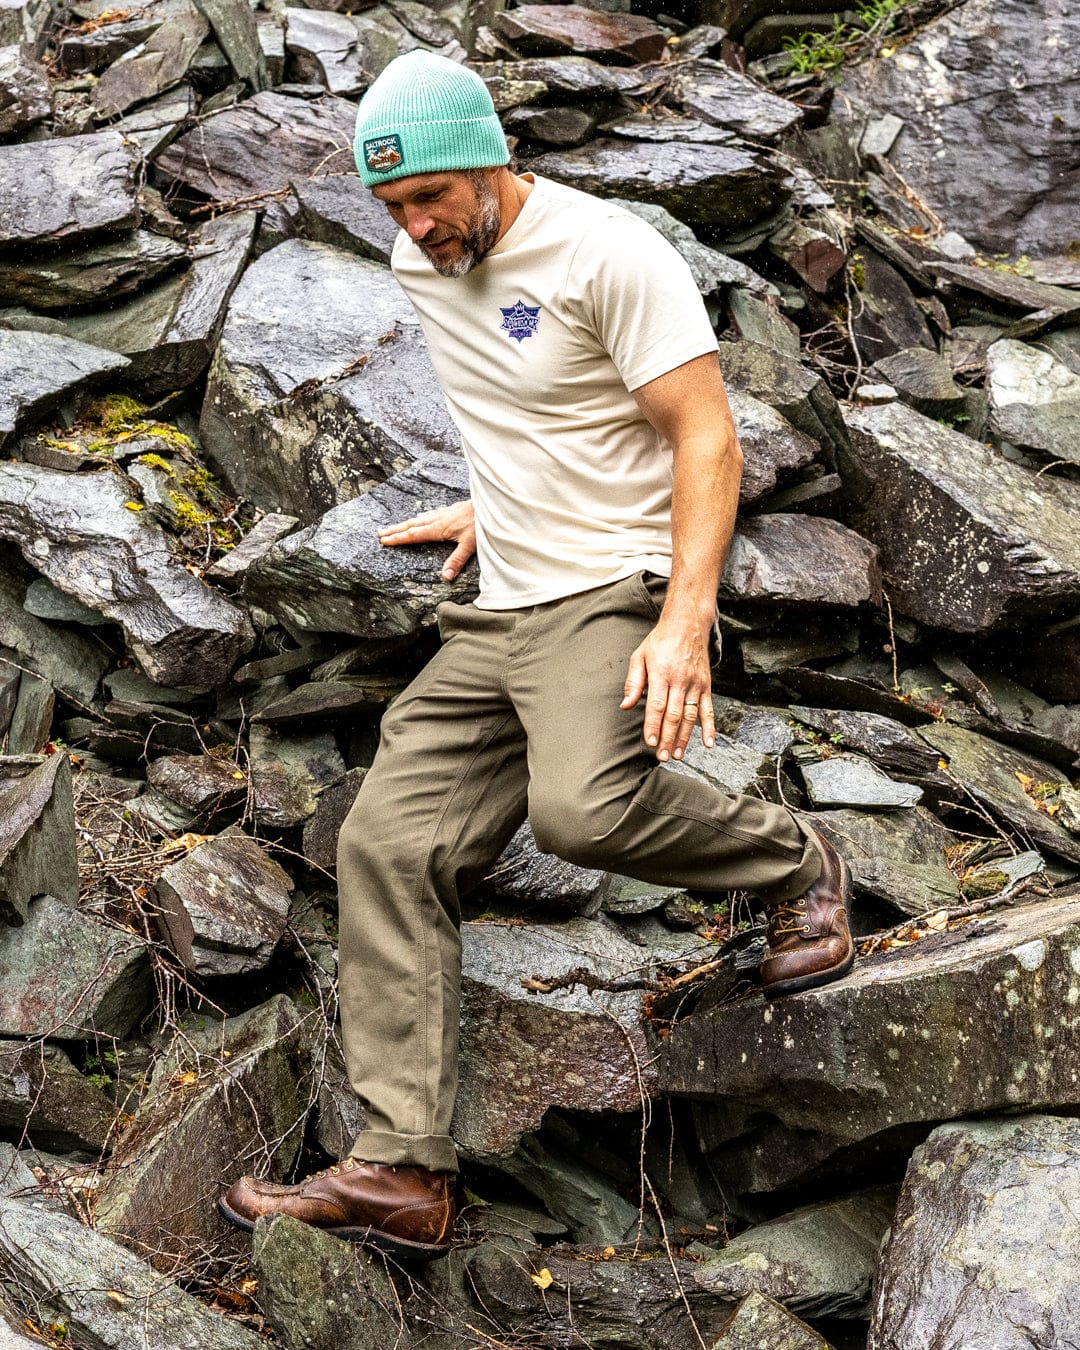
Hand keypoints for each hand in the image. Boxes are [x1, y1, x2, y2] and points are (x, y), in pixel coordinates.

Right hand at [376, 500, 475, 579]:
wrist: (490, 504)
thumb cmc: (481, 523)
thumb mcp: (471, 545)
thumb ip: (457, 560)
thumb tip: (446, 576)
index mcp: (438, 529)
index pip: (413, 535)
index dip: (398, 539)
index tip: (384, 541)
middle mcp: (437, 520)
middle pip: (411, 525)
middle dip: (395, 530)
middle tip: (379, 533)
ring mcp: (443, 514)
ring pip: (418, 519)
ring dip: (405, 524)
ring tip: (394, 527)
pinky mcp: (450, 510)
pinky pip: (429, 514)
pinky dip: (419, 518)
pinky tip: (420, 517)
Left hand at [620, 618, 715, 761]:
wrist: (688, 624)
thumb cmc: (661, 641)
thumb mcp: (640, 656)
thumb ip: (633, 682)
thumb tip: (626, 705)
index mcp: (661, 674)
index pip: (657, 705)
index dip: (653, 725)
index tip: (650, 742)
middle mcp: (680, 680)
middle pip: (674, 715)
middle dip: (668, 738)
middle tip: (662, 756)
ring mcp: (695, 684)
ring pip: (690, 716)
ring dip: (685, 737)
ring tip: (678, 754)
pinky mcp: (706, 685)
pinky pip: (708, 709)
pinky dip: (709, 727)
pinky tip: (708, 743)